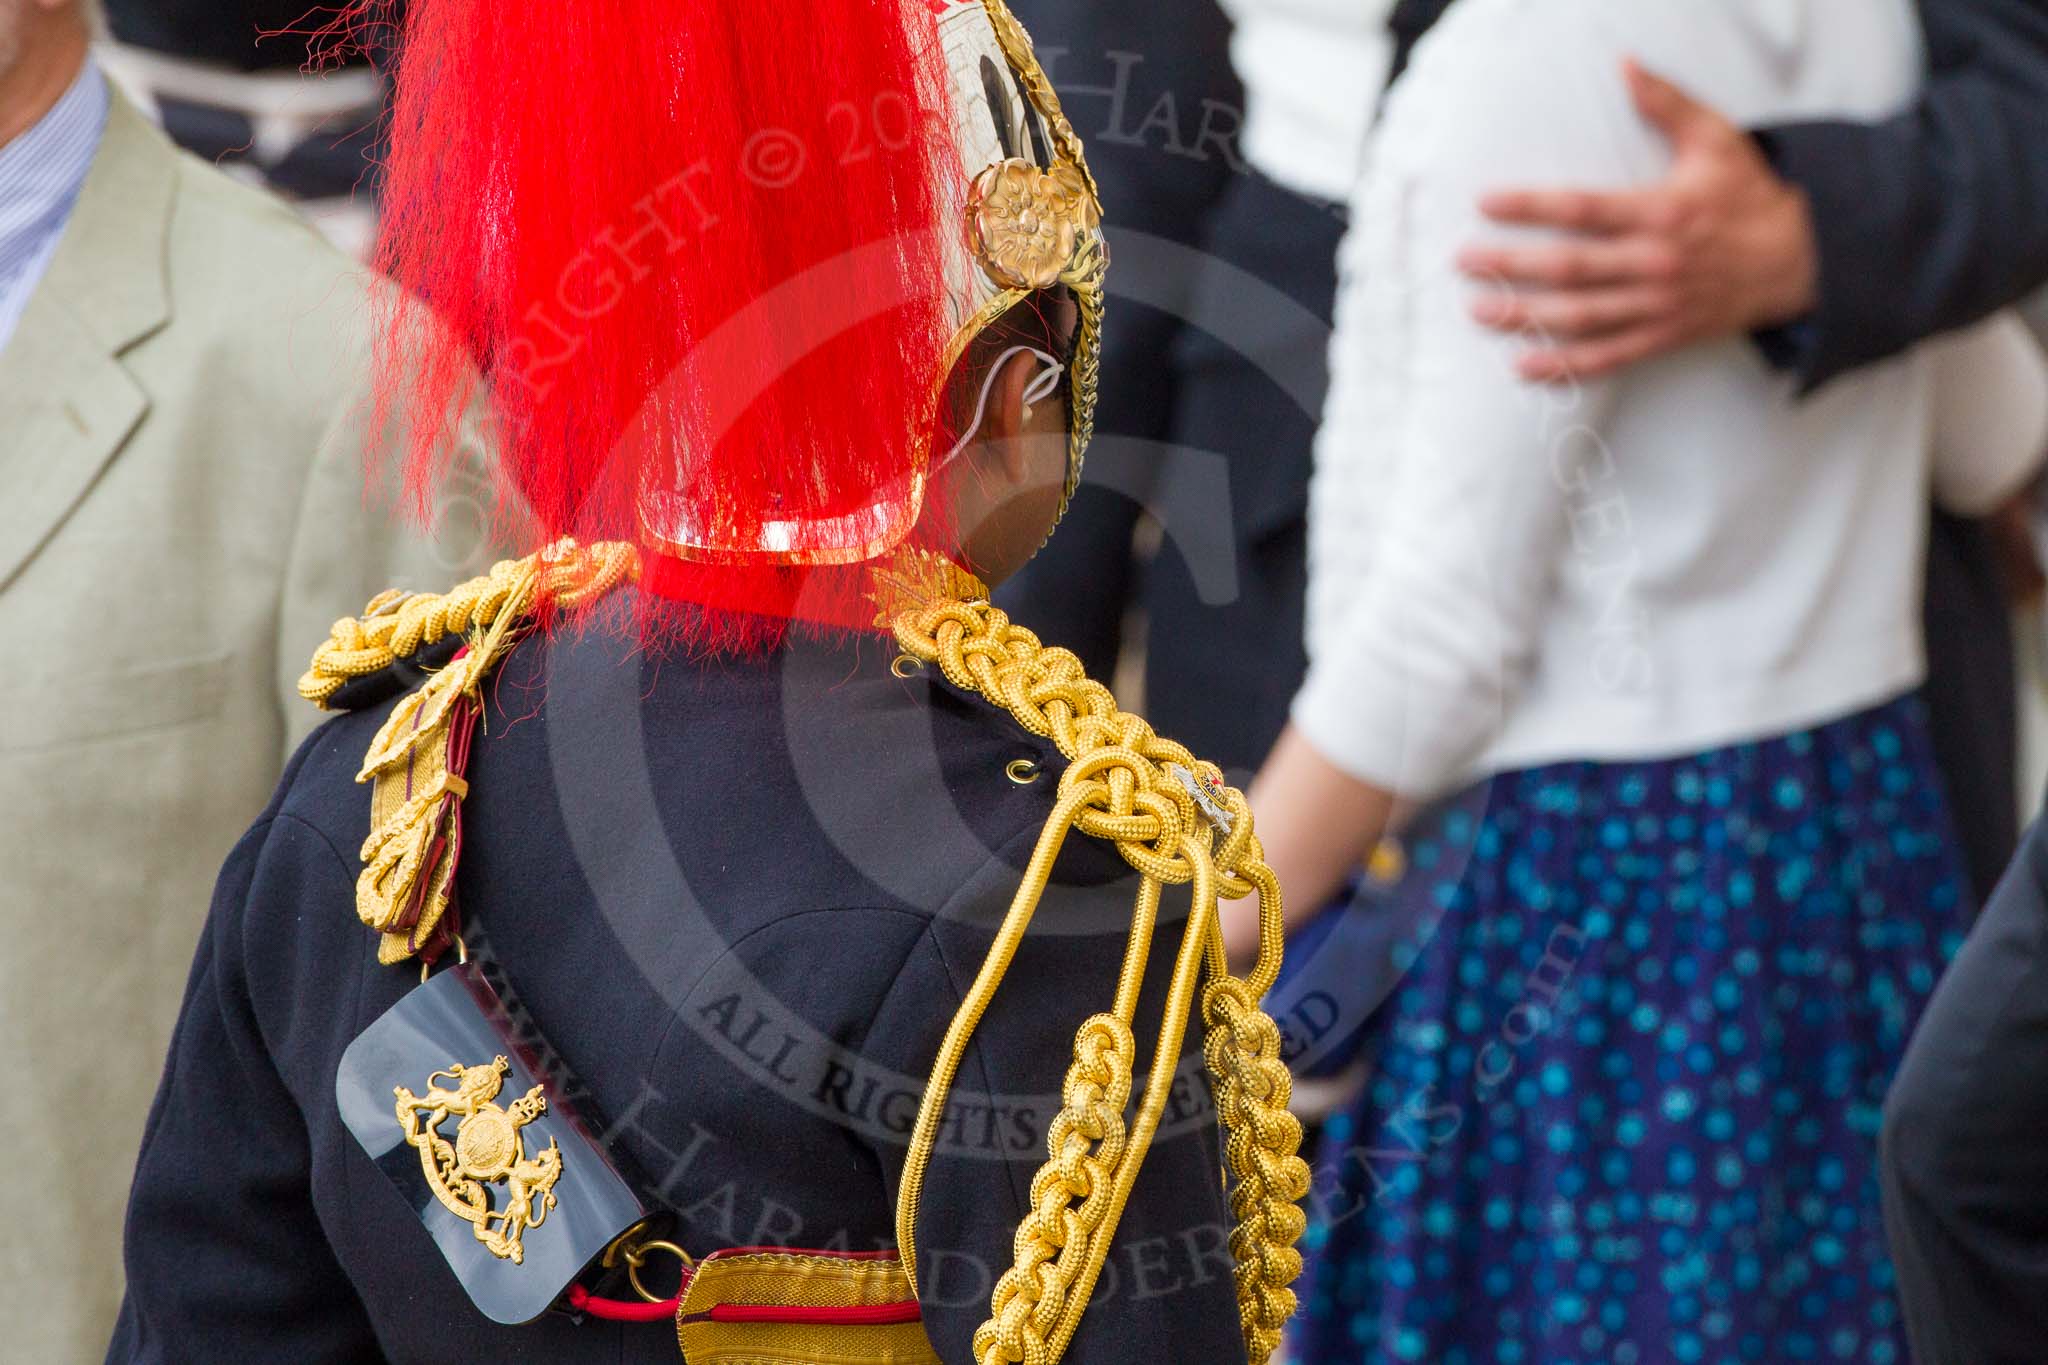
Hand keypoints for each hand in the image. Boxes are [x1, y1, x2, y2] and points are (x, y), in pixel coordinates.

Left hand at [1458, 60, 1818, 382]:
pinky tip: (1525, 366)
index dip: (1531, 207)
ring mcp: (1658, 305)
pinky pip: (1608, 356)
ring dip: (1526, 317)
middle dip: (1511, 265)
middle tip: (1463, 261)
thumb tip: (1624, 66)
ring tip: (1480, 309)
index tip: (1485, 203)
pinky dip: (1566, 366)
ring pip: (1581, 316)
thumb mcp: (1715, 139)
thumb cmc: (1747, 195)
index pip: (1583, 209)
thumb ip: (1666, 104)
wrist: (1799, 258)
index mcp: (1662, 212)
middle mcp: (1656, 263)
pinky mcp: (1664, 336)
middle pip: (1570, 268)